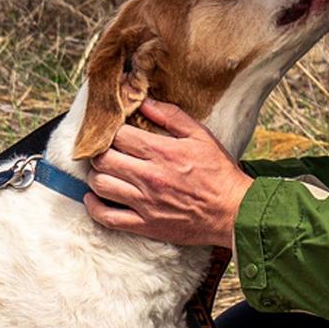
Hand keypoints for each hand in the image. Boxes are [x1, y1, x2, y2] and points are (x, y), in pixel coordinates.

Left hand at [83, 98, 252, 247]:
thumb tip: (144, 102)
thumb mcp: (201, 136)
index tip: (114, 132)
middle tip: (106, 151)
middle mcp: (150, 177)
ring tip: (104, 172)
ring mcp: (145, 203)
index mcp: (162, 152)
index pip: (118, 135)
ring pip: (100, 185)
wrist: (235, 212)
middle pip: (102, 159)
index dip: (112, 130)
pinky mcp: (146, 225)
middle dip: (100, 152)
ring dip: (96, 176)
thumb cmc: (220, 173)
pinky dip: (94, 207)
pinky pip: (107, 217)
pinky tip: (96, 197)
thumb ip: (171, 116)